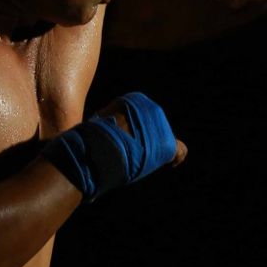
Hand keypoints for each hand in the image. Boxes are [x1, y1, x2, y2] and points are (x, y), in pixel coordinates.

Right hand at [41, 91, 187, 201]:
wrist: (95, 150)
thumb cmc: (88, 141)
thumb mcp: (93, 127)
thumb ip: (105, 127)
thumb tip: (94, 139)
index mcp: (131, 100)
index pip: (139, 120)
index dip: (134, 134)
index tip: (124, 146)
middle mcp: (149, 108)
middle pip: (151, 131)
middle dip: (143, 144)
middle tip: (127, 157)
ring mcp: (159, 126)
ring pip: (160, 143)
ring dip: (150, 154)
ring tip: (133, 162)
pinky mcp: (166, 143)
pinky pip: (179, 151)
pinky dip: (175, 159)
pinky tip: (171, 165)